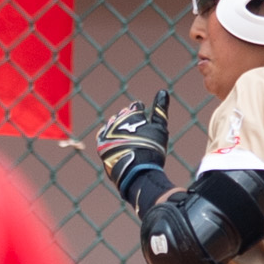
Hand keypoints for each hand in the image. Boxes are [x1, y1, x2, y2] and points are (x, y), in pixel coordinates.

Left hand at [92, 88, 172, 206]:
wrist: (136, 172)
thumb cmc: (152, 150)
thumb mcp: (159, 129)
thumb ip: (160, 110)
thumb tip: (163, 91)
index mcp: (132, 114)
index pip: (136, 107)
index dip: (140, 112)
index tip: (142, 117)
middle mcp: (118, 121)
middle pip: (123, 115)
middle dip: (129, 119)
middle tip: (135, 130)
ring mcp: (108, 132)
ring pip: (113, 124)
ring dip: (118, 127)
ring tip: (127, 136)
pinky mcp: (100, 144)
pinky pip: (103, 135)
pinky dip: (109, 136)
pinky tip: (116, 140)